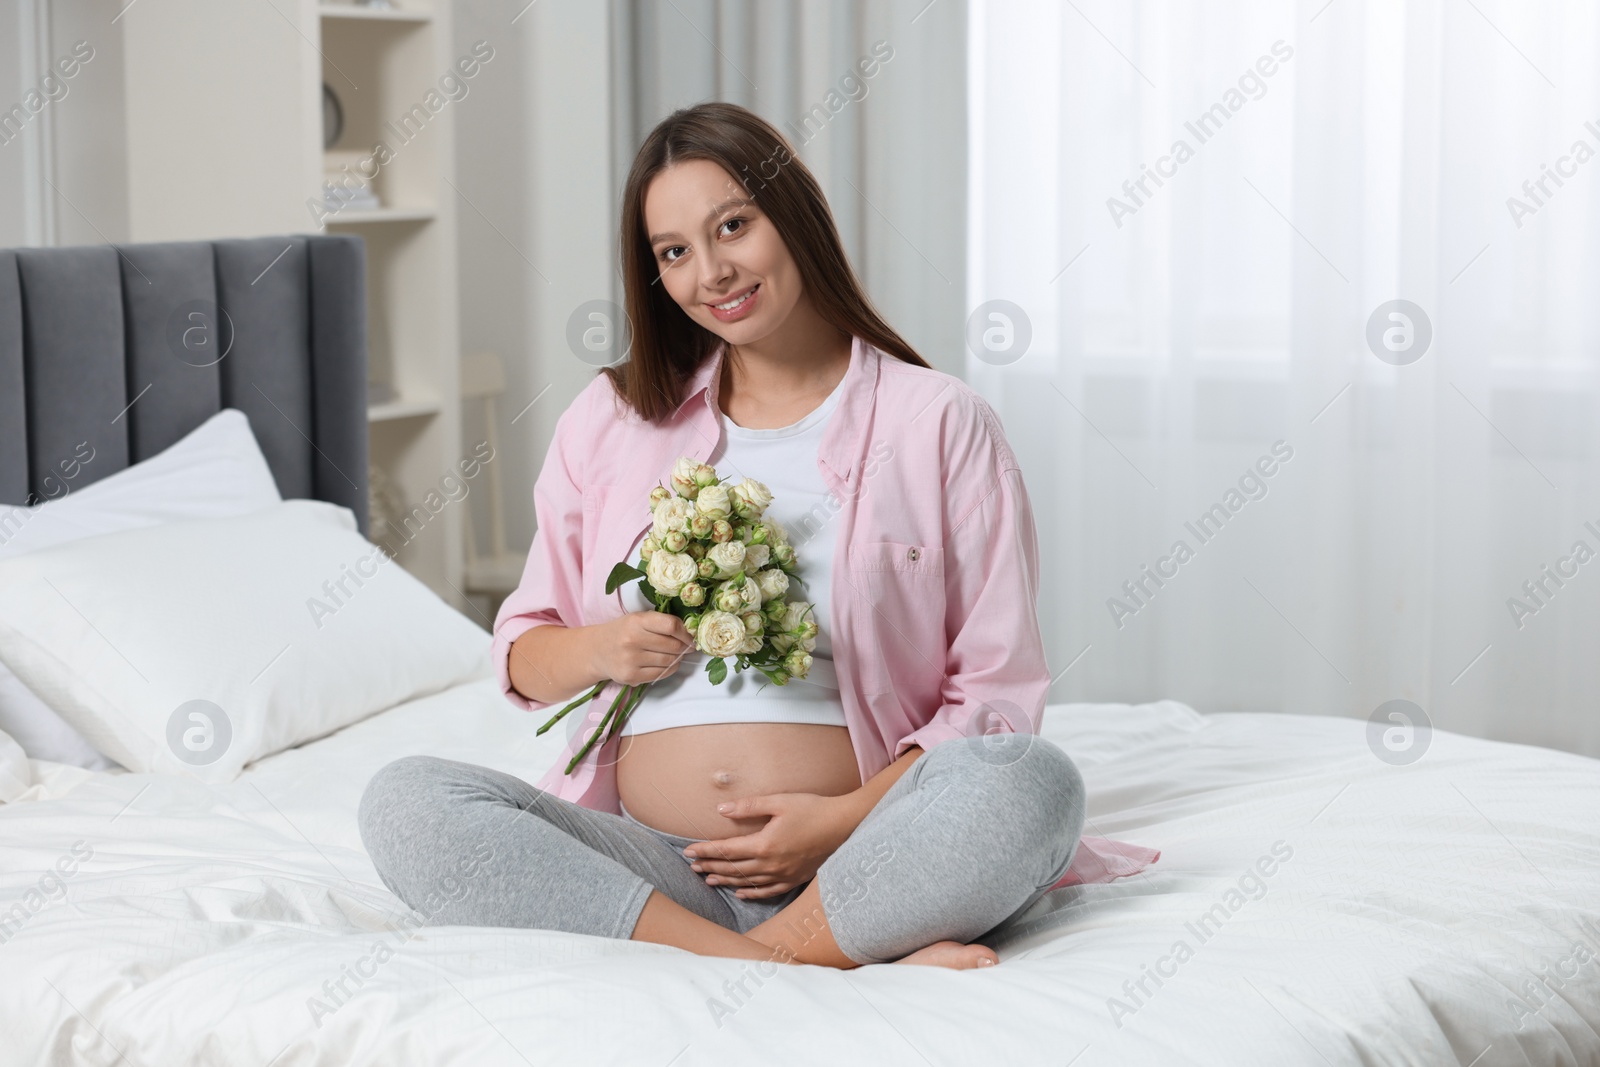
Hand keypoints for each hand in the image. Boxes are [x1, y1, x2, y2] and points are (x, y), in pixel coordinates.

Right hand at [591, 610, 694, 685]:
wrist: (597, 650)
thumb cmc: (623, 632)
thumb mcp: (638, 619)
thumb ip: (661, 623)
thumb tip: (690, 635)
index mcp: (636, 621)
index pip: (671, 626)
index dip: (686, 633)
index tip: (690, 637)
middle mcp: (632, 640)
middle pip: (673, 645)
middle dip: (683, 647)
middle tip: (685, 647)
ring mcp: (630, 660)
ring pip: (669, 661)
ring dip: (677, 658)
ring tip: (674, 654)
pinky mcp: (631, 676)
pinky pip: (661, 674)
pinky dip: (669, 669)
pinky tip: (666, 664)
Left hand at [682, 792, 857, 899]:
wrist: (844, 825)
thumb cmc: (812, 808)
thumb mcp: (779, 801)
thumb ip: (749, 806)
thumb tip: (721, 810)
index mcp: (765, 844)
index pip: (727, 850)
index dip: (706, 851)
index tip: (689, 851)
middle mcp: (771, 864)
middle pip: (734, 868)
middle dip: (711, 866)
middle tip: (693, 867)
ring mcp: (783, 875)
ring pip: (748, 882)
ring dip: (726, 881)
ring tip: (709, 879)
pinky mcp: (795, 879)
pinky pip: (768, 891)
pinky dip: (752, 893)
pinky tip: (741, 893)